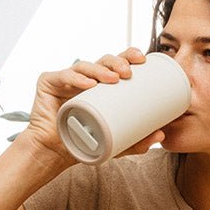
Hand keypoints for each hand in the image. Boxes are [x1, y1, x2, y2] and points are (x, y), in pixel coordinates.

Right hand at [22, 48, 164, 162]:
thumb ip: (137, 139)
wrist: (55, 153)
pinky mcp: (48, 82)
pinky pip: (63, 76)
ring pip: (85, 66)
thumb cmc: (84, 143)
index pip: (116, 65)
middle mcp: (84, 78)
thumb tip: (162, 135)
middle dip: (117, 62)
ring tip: (113, 78)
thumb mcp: (116, 142)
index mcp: (100, 86)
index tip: (143, 59)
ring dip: (100, 70)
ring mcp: (66, 78)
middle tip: (129, 72)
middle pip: (103, 61)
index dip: (128, 57)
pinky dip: (76, 79)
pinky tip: (89, 84)